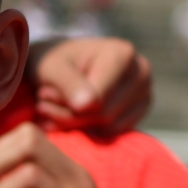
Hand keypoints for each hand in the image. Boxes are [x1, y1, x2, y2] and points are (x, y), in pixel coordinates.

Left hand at [30, 37, 151, 134]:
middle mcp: (141, 71)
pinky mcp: (139, 110)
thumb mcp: (51, 67)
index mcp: (122, 54)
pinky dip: (88, 128)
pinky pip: (113, 133)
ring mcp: (144, 91)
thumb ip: (68, 84)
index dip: (66, 104)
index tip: (42, 95)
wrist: (62, 61)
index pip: (98, 100)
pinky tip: (71, 115)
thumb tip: (88, 105)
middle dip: (69, 115)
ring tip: (53, 107)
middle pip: (104, 114)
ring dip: (75, 123)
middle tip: (43, 104)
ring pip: (108, 126)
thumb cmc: (53, 61)